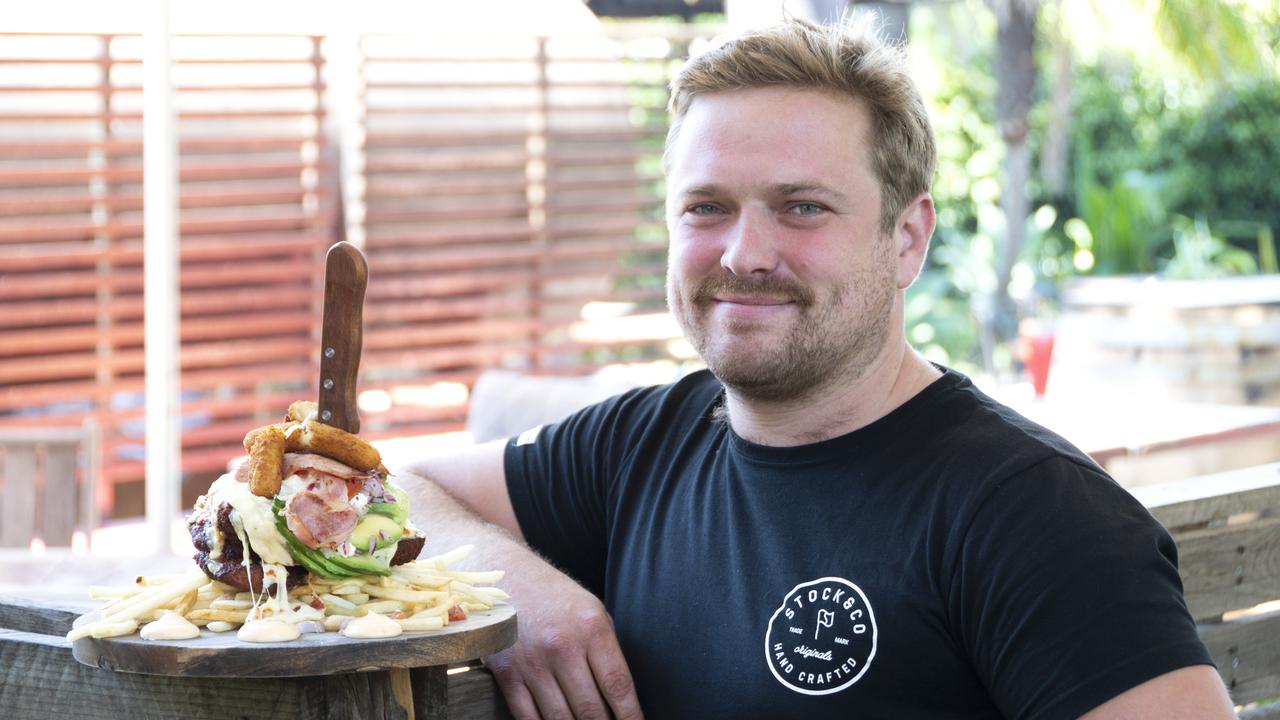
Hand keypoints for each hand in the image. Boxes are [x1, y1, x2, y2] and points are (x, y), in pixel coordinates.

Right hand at [486, 566, 643, 719]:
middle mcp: (562, 646)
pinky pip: (527, 718)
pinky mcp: (507, 673)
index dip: (631, 716)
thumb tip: (620, 696)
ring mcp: (533, 662)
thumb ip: (607, 649)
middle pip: (590, 710)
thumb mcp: (591, 610)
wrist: (504, 577)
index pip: (618, 686)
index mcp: (591, 627)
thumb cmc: (554, 596)